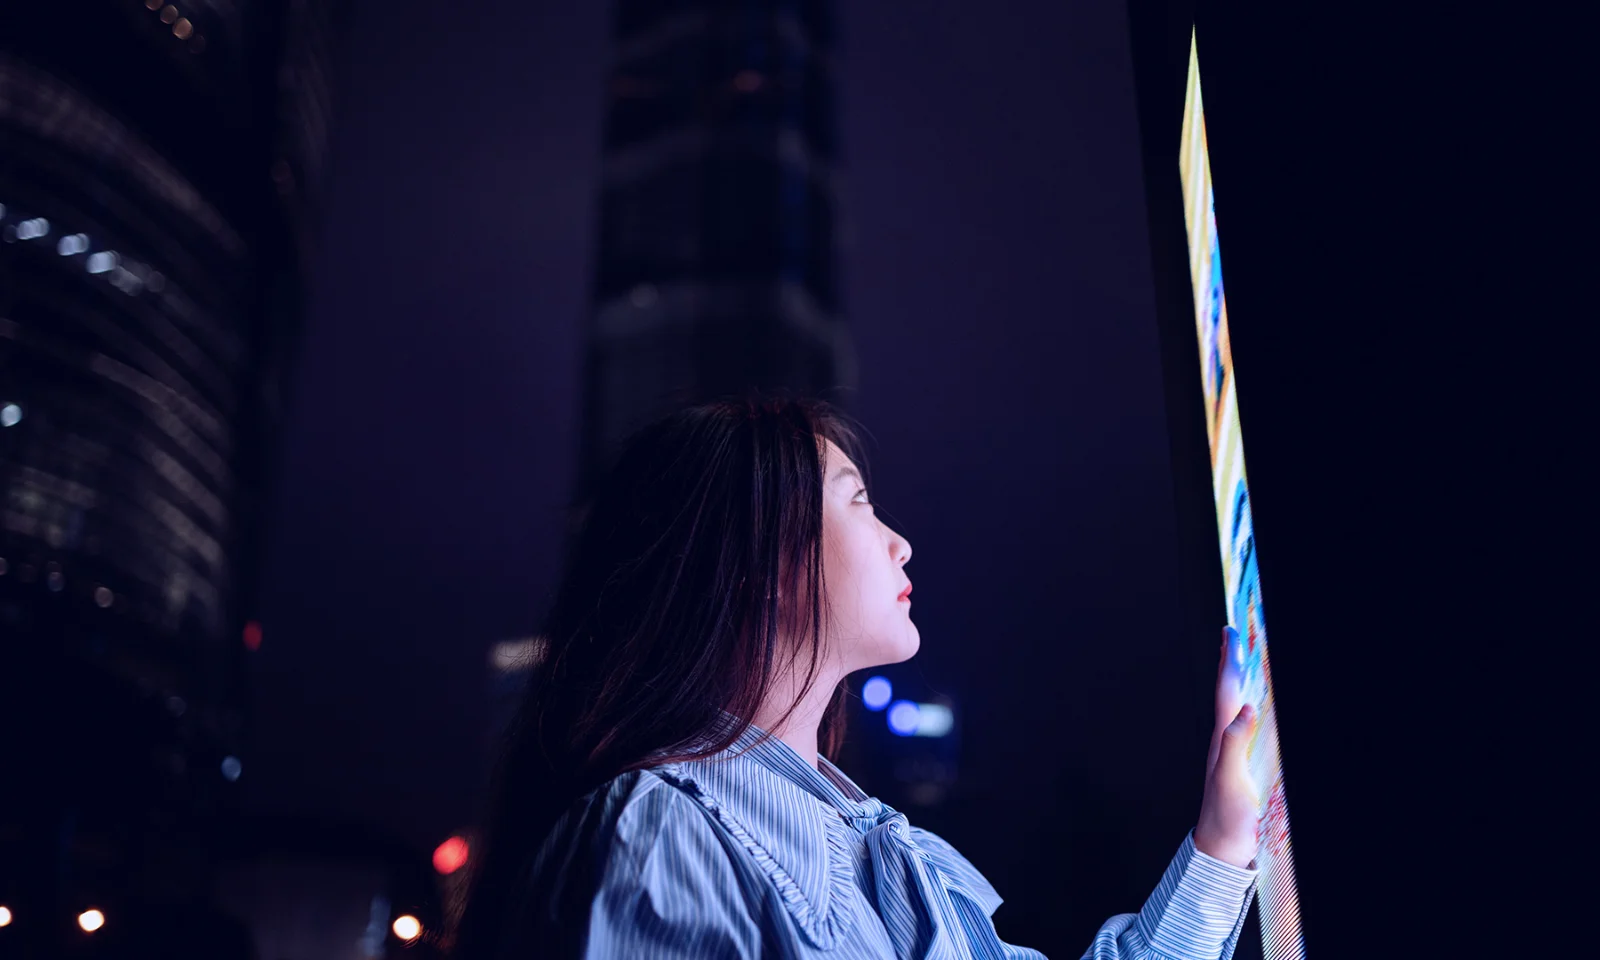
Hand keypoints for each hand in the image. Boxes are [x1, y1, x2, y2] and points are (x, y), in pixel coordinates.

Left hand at [1193, 626, 1260, 868]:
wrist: (1221, 848)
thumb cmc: (1225, 817)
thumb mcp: (1230, 780)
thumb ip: (1235, 743)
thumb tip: (1245, 708)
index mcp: (1222, 739)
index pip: (1227, 692)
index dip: (1230, 663)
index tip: (1229, 634)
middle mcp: (1225, 741)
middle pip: (1229, 693)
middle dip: (1231, 663)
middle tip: (1232, 635)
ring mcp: (1233, 753)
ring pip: (1235, 707)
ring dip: (1238, 681)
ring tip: (1240, 660)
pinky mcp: (1242, 766)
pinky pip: (1246, 727)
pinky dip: (1248, 706)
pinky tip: (1253, 706)